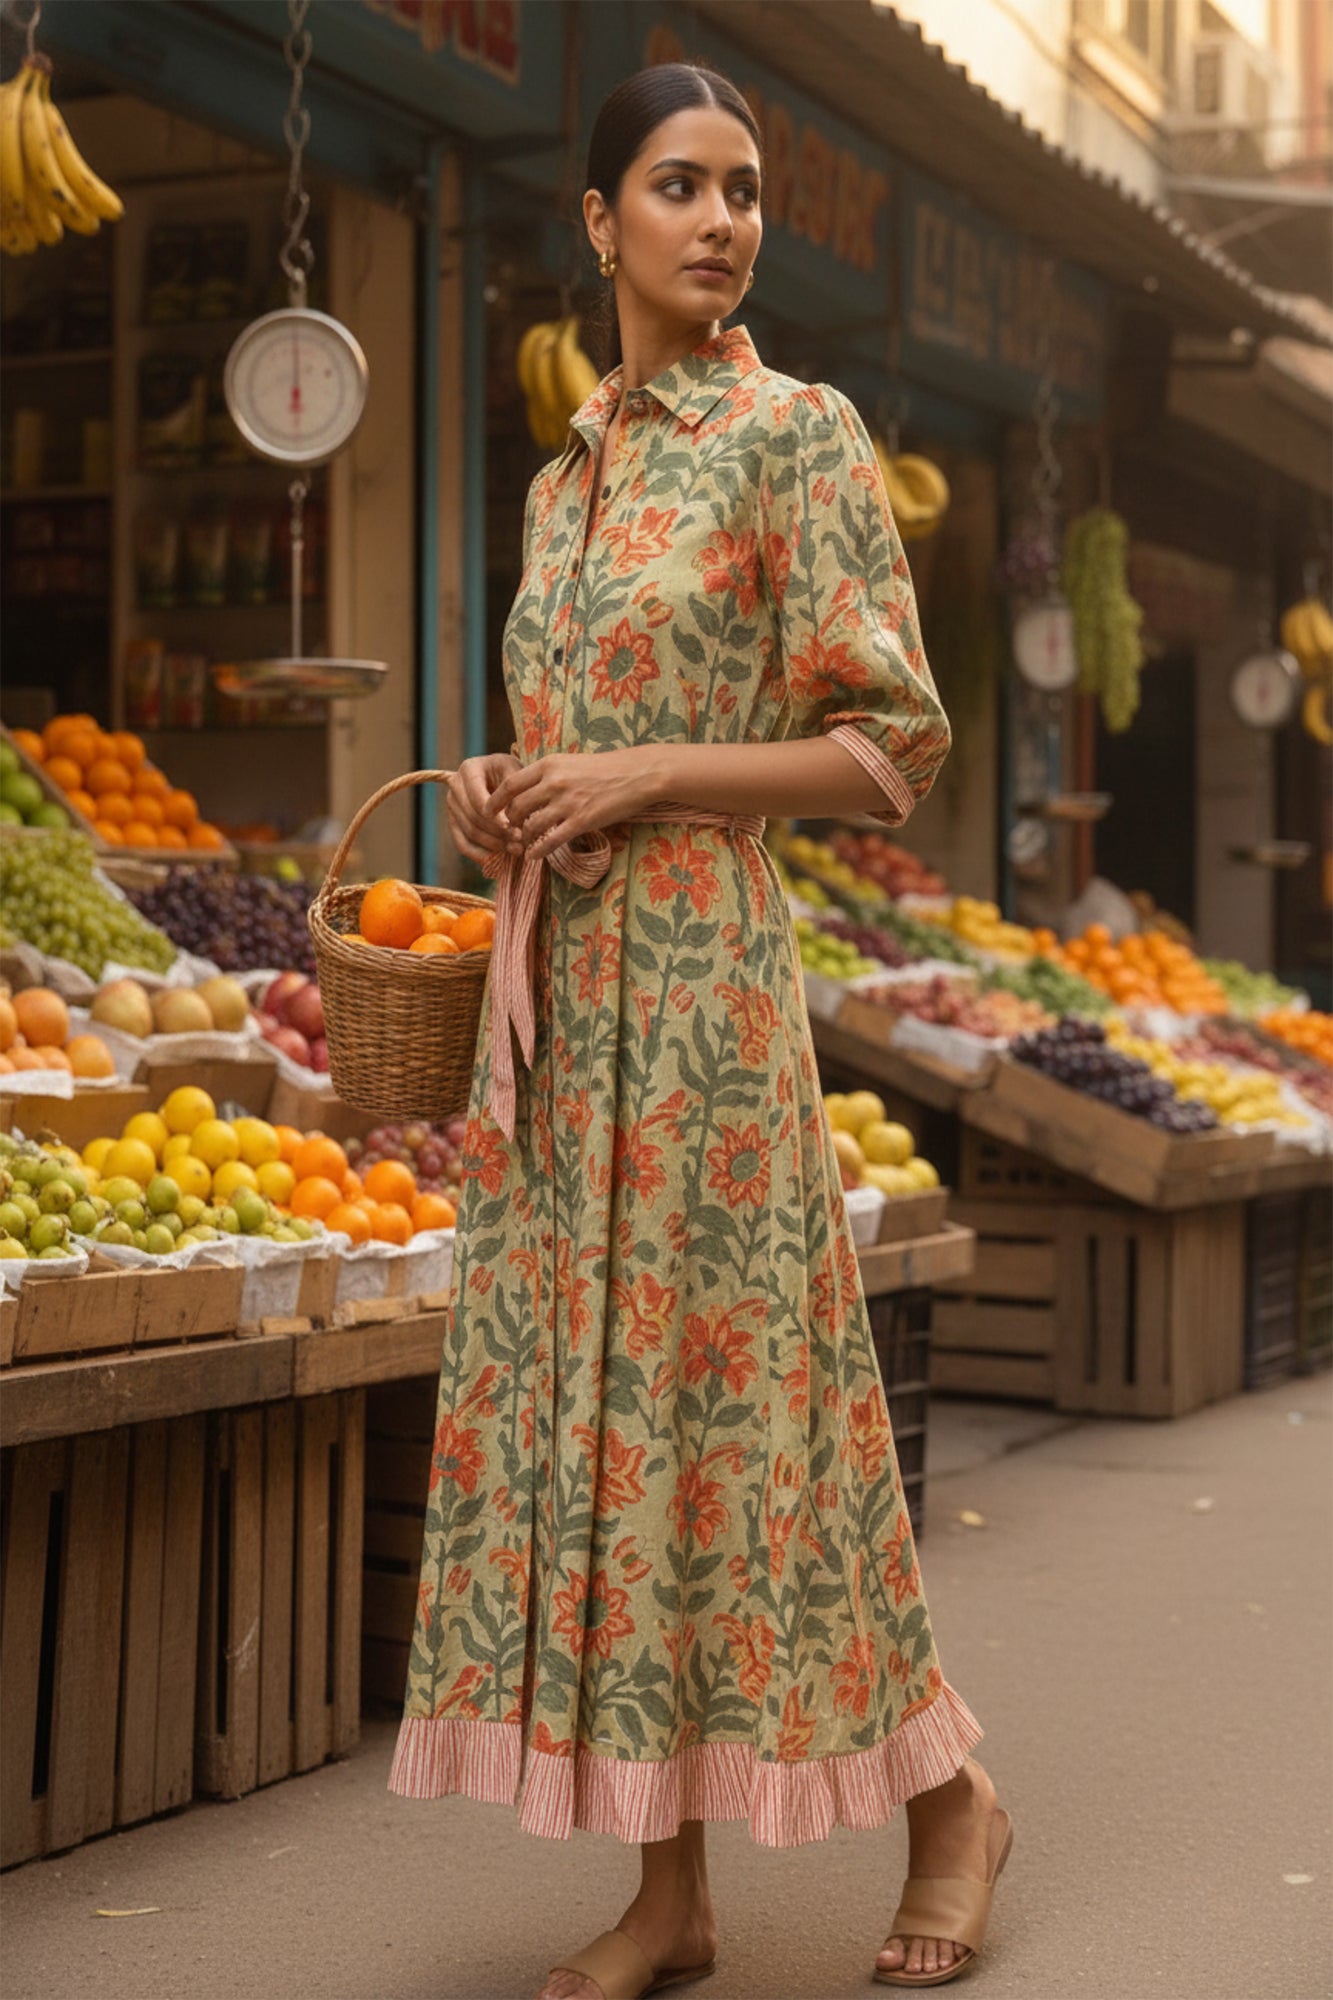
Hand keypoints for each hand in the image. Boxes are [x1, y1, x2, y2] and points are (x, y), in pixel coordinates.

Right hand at [445, 752, 522, 863]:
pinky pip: (462, 844)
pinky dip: (480, 855)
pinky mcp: (454, 823)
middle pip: (473, 817)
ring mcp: (452, 805)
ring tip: (516, 850)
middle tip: (519, 842)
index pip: (478, 798)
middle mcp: (455, 785)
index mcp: (469, 769)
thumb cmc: (513, 773)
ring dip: (493, 845)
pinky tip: (498, 861)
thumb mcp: (517, 773)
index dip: (494, 816)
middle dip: (497, 832)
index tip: (512, 827)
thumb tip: (511, 823)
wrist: (502, 776)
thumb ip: (514, 793)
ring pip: (470, 832)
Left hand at [487, 748, 664, 863]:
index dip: (494, 800)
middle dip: (509, 823)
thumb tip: (528, 788)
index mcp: (548, 765)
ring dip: (523, 838)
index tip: (487, 811)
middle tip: (509, 830)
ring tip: (523, 844)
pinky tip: (534, 856)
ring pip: (531, 826)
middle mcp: (553, 782)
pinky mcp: (581, 821)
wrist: (636, 774)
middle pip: (516, 807)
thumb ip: (548, 774)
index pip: (510, 784)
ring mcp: (567, 803)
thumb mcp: (570, 762)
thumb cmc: (604, 768)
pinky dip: (538, 850)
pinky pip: (551, 840)